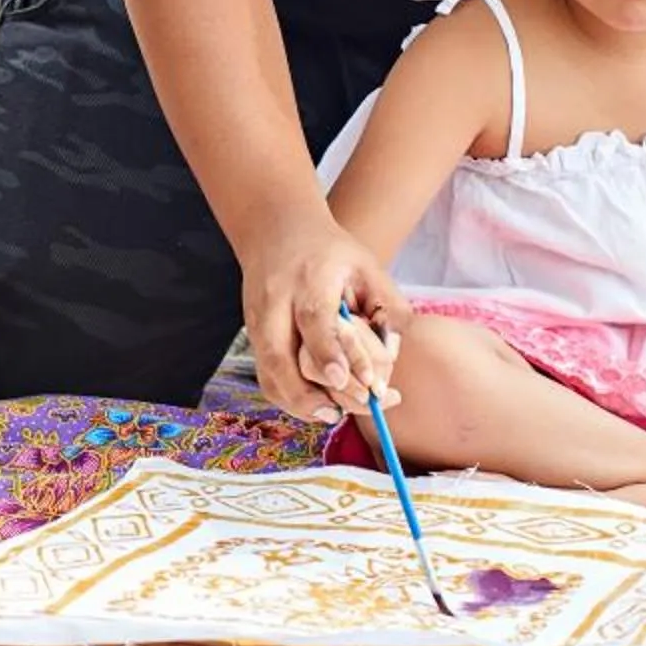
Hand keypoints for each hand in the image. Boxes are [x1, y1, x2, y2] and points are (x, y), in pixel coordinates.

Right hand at [242, 210, 409, 424]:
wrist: (275, 231)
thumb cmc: (330, 251)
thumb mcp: (366, 264)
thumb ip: (388, 305)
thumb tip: (394, 356)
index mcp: (308, 278)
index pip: (314, 320)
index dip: (328, 353)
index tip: (346, 380)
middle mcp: (276, 302)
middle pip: (279, 356)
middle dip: (307, 394)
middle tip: (341, 413)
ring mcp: (257, 321)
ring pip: (269, 375)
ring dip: (299, 404)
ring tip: (334, 414)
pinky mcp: (252, 337)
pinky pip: (266, 378)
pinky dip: (290, 399)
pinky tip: (317, 406)